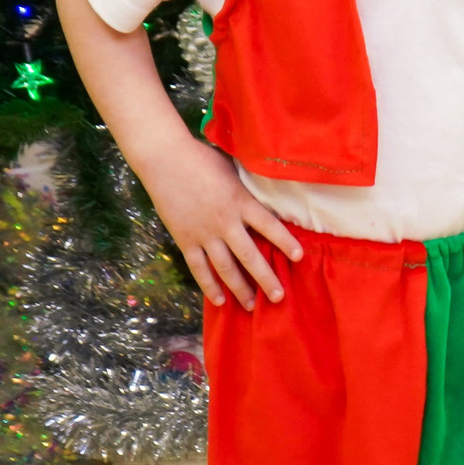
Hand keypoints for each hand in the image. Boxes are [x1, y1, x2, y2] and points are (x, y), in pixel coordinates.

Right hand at [141, 136, 302, 309]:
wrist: (164, 159)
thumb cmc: (203, 159)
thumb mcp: (234, 172)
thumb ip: (249, 191)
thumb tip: (269, 199)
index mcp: (241, 202)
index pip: (269, 226)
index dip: (286, 242)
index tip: (299, 257)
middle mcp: (225, 222)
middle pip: (249, 255)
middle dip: (266, 278)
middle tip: (278, 297)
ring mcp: (203, 233)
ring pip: (225, 267)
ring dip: (240, 288)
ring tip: (252, 305)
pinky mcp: (184, 239)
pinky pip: (199, 267)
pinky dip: (209, 285)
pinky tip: (219, 300)